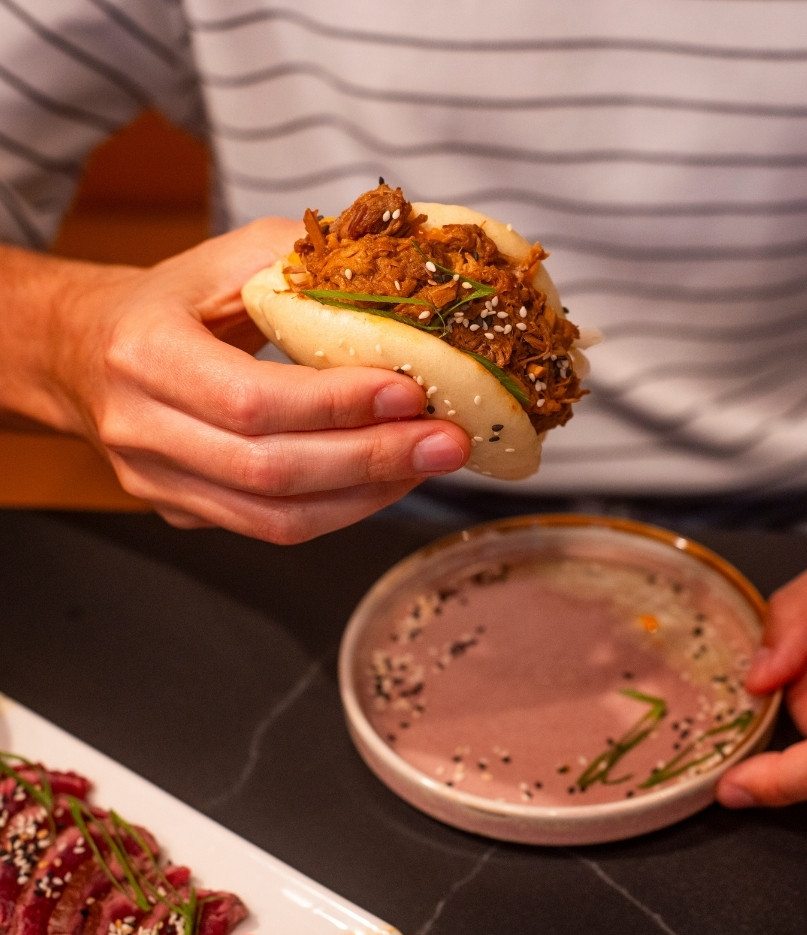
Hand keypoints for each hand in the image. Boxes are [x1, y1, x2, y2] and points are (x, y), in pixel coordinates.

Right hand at [1, 221, 469, 541]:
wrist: (85, 352)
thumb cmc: (167, 301)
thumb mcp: (222, 260)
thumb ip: (299, 262)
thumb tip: (399, 273)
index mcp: (144, 353)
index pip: (251, 400)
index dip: (335, 405)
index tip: (411, 392)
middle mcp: (142, 430)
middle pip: (270, 470)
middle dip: (371, 459)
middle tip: (446, 441)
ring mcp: (159, 483)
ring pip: (276, 517)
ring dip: (367, 495)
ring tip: (429, 463)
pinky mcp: (185, 512)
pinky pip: (273, 527)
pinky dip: (341, 510)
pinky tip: (387, 480)